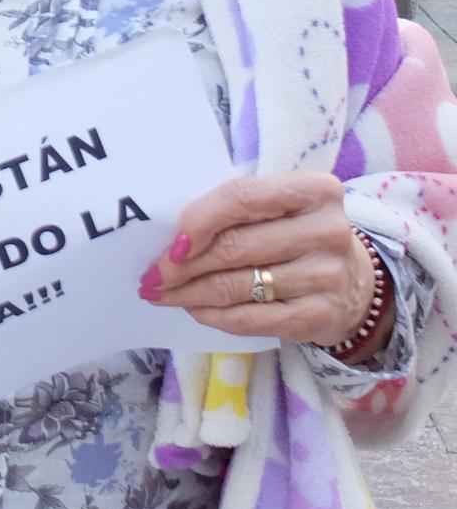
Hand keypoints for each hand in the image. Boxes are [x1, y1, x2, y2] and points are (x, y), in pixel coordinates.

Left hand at [144, 171, 386, 351]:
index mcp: (314, 190)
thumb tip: (169, 238)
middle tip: (151, 275)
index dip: (197, 221)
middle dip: (181, 265)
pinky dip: (212, 315)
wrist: (355, 283)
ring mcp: (326, 276)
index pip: (241, 197)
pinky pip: (249, 318)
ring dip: (188, 293)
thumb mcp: (277, 207)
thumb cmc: (297, 234)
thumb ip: (233, 209)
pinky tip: (194, 309)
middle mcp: (327, 231)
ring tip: (162, 293)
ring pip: (235, 286)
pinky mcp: (319, 316)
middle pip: (233, 247)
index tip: (170, 244)